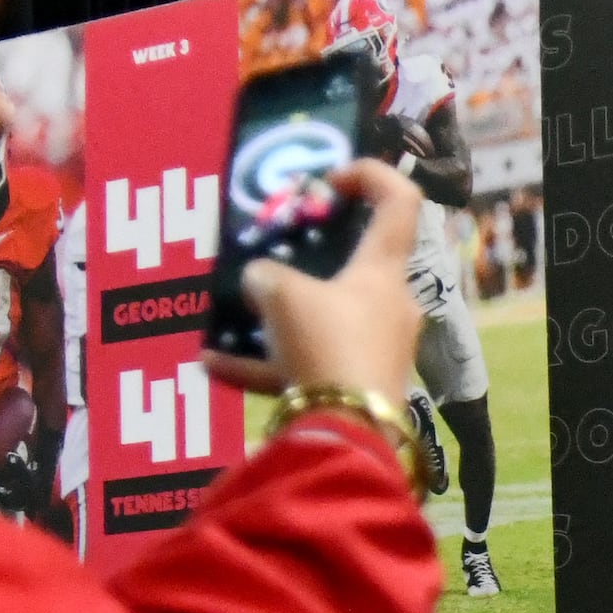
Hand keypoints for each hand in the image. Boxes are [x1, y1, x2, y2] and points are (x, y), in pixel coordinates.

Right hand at [207, 158, 423, 396]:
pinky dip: (263, 366)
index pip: (399, 202)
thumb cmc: (326, 345)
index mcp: (383, 270)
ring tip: (229, 317)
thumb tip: (259, 280)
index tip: (328, 180)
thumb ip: (265, 276)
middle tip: (267, 257)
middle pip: (353, 267)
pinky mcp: (355, 390)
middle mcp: (389, 306)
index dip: (369, 176)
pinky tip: (214, 366)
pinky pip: (304, 368)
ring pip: (322, 321)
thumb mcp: (282, 295)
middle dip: (307, 260)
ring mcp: (375, 351)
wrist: (347, 435)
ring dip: (277, 318)